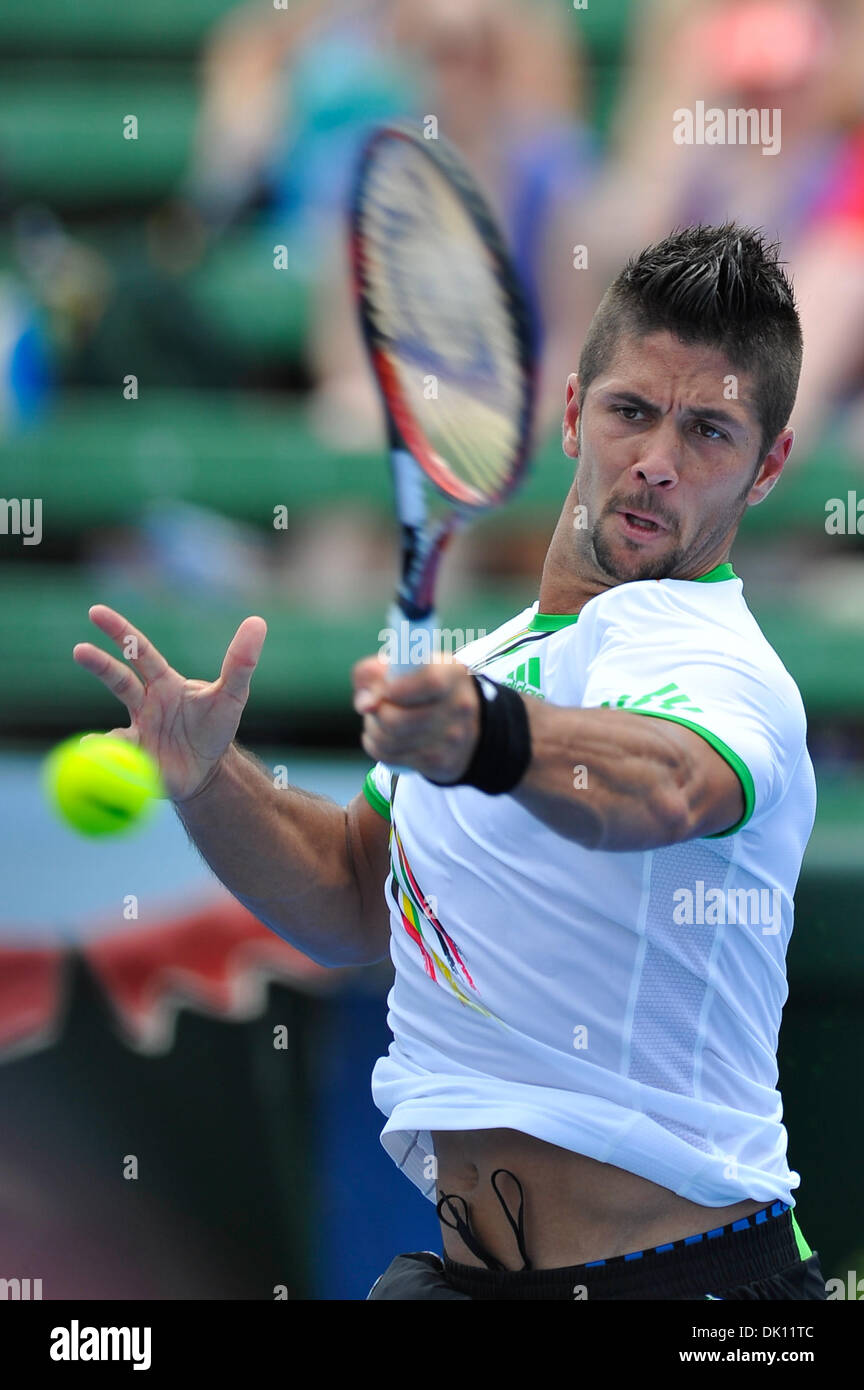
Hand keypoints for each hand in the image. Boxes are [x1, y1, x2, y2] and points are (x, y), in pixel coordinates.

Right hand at [72, 604, 265, 801]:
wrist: (208, 771)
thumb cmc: (215, 728)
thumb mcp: (232, 695)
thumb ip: (241, 662)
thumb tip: (257, 621)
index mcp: (164, 683)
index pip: (139, 652)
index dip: (119, 632)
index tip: (96, 613)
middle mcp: (144, 704)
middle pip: (118, 679)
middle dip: (99, 664)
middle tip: (80, 650)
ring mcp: (137, 732)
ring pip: (114, 731)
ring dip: (102, 740)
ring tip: (95, 743)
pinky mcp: (137, 762)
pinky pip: (120, 763)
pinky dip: (114, 770)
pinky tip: (112, 776)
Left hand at [352, 654, 480, 783]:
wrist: (465, 726)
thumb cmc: (426, 689)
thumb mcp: (409, 667)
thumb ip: (376, 672)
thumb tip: (365, 703)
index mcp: (452, 675)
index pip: (429, 682)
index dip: (398, 689)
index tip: (385, 690)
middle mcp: (458, 708)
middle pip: (396, 720)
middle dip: (375, 712)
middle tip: (375, 705)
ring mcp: (451, 740)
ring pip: (388, 741)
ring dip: (372, 728)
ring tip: (377, 719)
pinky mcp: (439, 763)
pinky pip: (389, 757)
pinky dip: (376, 745)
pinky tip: (382, 736)